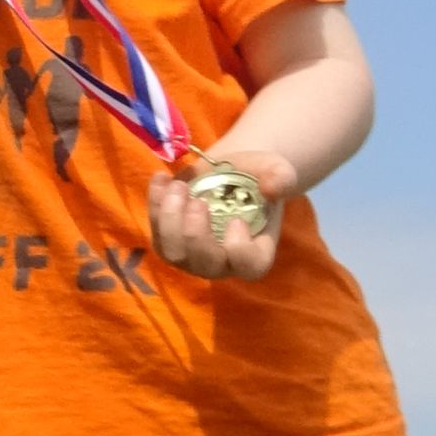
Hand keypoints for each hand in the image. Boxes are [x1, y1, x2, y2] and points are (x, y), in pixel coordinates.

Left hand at [147, 145, 297, 281]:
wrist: (231, 169)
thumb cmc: (258, 176)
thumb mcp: (276, 170)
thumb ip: (281, 178)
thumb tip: (272, 187)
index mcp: (255, 252)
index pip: (249, 267)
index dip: (240, 248)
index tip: (237, 219)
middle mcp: (222, 263)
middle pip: (205, 265)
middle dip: (196, 234)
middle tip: (198, 201)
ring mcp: (192, 257)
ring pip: (172, 253)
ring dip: (169, 219)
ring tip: (178, 187)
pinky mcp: (169, 242)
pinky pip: (155, 233)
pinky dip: (154, 205)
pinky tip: (162, 178)